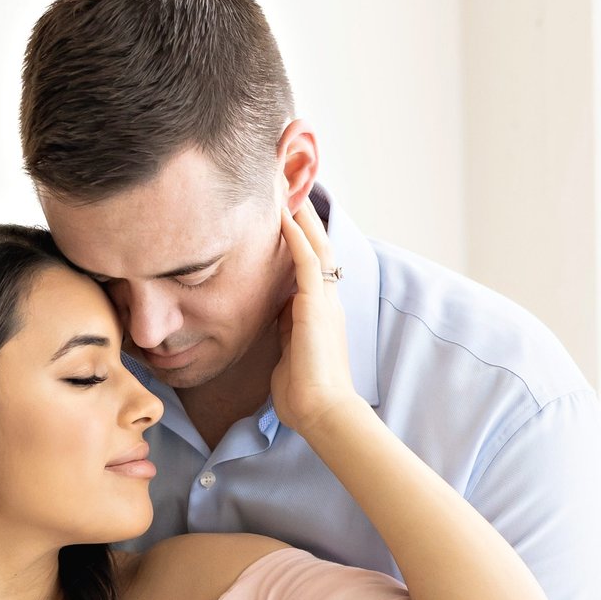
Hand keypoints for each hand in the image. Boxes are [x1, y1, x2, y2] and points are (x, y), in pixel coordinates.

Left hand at [267, 195, 355, 432]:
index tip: (290, 216)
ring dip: (303, 217)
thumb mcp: (289, 354)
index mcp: (320, 314)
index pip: (312, 267)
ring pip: (316, 247)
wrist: (322, 412)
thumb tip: (273, 318)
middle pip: (319, 248)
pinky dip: (297, 237)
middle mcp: (327, 302)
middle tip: (292, 188)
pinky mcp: (315, 306)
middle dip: (306, 219)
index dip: (302, 240)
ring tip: (289, 188)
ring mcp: (324, 302)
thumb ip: (285, 332)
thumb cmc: (305, 394)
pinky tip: (286, 215)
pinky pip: (308, 262)